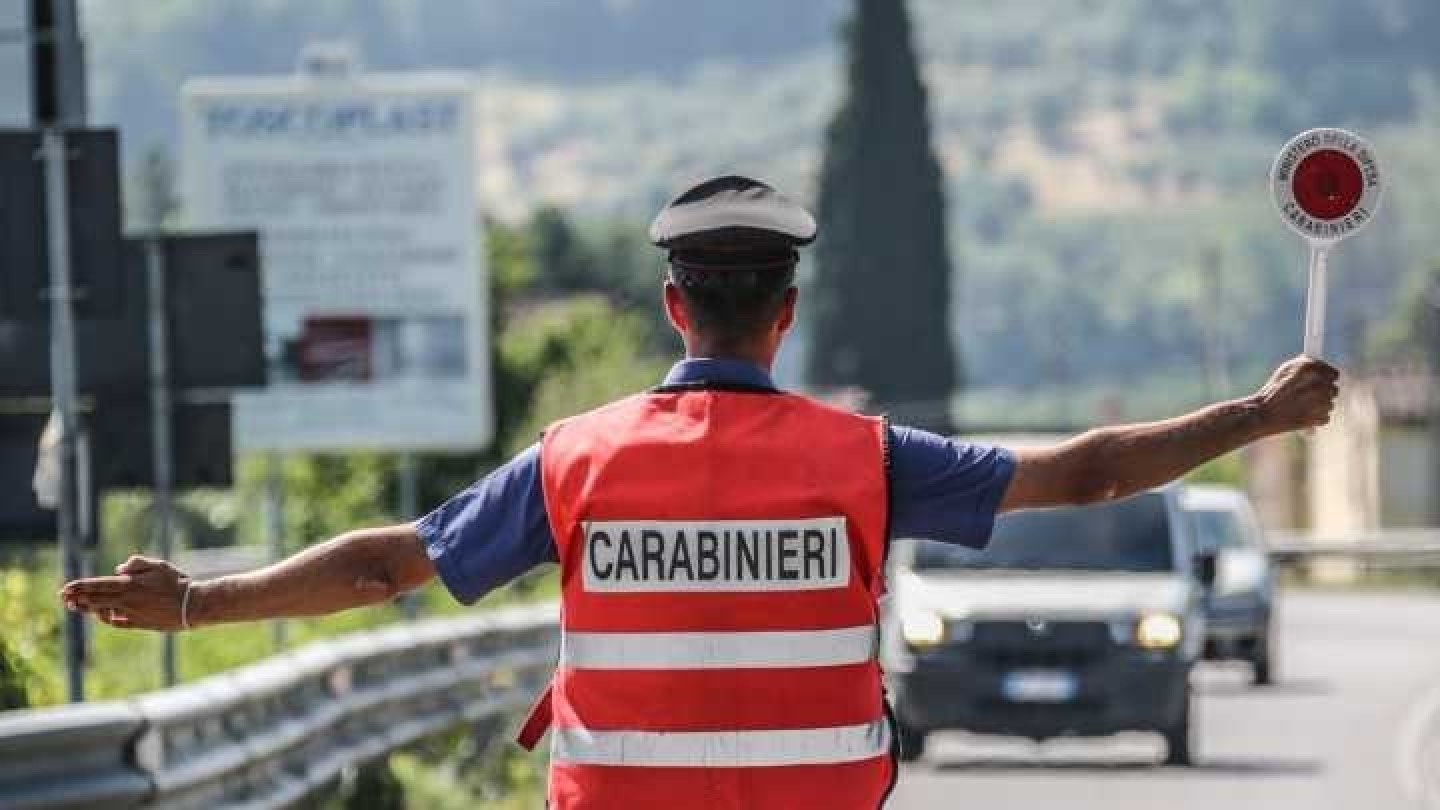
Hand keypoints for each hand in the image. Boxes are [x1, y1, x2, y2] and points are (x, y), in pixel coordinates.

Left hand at [59, 555, 191, 631]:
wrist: (191, 606)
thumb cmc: (177, 583)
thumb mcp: (158, 566)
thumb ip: (137, 564)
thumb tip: (119, 568)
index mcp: (130, 585)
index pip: (98, 585)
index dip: (80, 586)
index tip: (66, 588)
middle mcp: (126, 600)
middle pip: (95, 599)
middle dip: (77, 597)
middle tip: (63, 597)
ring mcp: (131, 614)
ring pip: (102, 611)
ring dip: (87, 608)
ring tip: (76, 606)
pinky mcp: (138, 624)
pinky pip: (116, 621)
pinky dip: (106, 617)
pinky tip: (101, 614)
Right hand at [1253, 356, 1339, 433]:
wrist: (1263, 414)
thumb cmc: (1271, 392)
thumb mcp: (1284, 370)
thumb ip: (1304, 365)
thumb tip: (1317, 364)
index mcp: (1310, 369)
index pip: (1334, 373)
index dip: (1327, 377)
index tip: (1322, 381)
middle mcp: (1320, 383)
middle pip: (1334, 389)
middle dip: (1324, 392)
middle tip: (1309, 395)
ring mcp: (1322, 402)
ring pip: (1330, 403)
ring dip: (1320, 405)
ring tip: (1301, 406)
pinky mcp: (1320, 418)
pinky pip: (1325, 416)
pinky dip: (1316, 417)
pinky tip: (1302, 415)